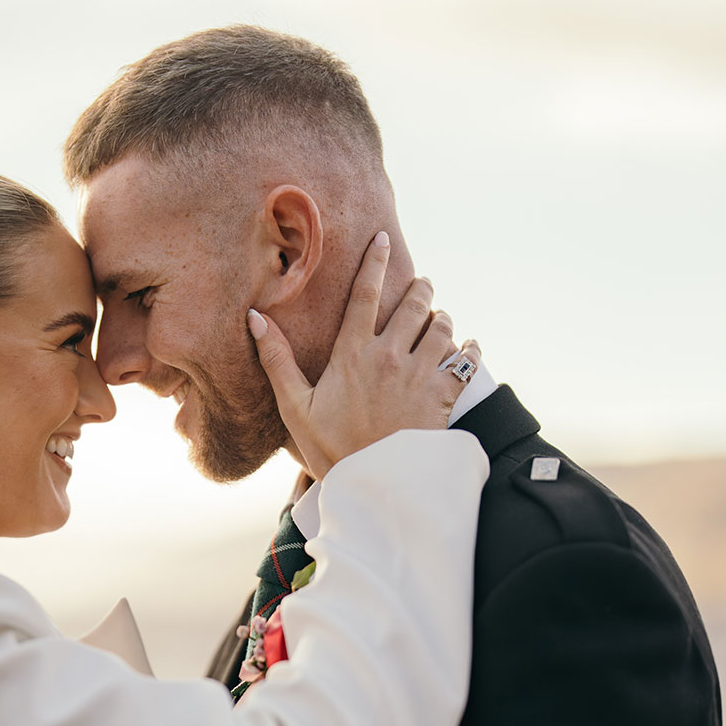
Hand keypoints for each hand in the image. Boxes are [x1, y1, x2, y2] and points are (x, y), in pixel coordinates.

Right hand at [248, 233, 472, 477]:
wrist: (372, 487)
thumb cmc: (330, 449)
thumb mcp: (294, 407)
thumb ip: (277, 360)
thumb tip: (255, 318)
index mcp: (352, 354)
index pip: (365, 294)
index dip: (375, 262)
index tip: (383, 239)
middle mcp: (389, 356)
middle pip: (414, 303)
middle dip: (421, 288)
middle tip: (422, 285)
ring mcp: (419, 375)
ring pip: (442, 326)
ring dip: (442, 318)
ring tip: (439, 318)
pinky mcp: (443, 396)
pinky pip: (466, 361)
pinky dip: (469, 350)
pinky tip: (468, 347)